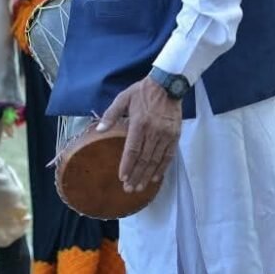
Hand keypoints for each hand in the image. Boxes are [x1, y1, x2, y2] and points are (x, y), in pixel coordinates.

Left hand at [97, 76, 181, 192]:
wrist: (168, 84)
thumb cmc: (142, 92)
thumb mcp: (123, 98)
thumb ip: (111, 115)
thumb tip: (99, 130)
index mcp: (139, 123)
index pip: (132, 150)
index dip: (127, 165)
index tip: (122, 178)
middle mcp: (153, 131)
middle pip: (144, 159)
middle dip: (136, 175)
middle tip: (129, 189)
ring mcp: (166, 135)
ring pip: (156, 160)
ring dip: (147, 175)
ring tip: (139, 187)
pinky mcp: (175, 135)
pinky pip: (169, 156)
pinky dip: (162, 168)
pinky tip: (155, 178)